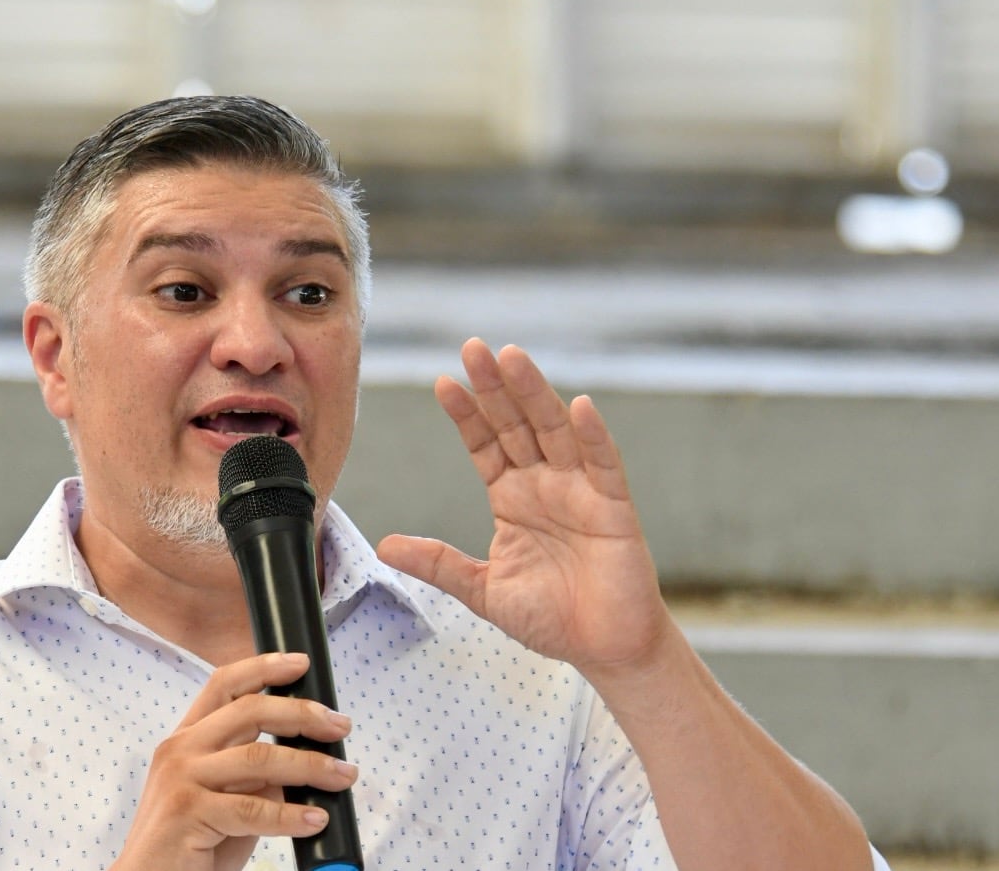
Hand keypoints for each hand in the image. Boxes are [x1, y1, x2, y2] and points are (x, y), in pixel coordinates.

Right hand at [112, 652, 358, 870]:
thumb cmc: (189, 847)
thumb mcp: (226, 799)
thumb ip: (254, 776)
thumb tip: (304, 760)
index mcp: (186, 739)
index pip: (224, 685)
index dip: (263, 667)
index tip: (300, 664)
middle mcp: (180, 750)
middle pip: (250, 711)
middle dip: (303, 714)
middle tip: (339, 727)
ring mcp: (181, 779)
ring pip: (260, 757)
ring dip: (310, 765)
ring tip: (342, 776)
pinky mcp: (187, 812)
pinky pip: (253, 809)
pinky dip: (291, 816)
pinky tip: (314, 820)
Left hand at [378, 338, 675, 675]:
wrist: (603, 649)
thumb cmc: (551, 618)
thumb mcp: (482, 590)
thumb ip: (439, 563)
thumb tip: (384, 545)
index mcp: (512, 498)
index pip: (485, 444)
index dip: (466, 414)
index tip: (443, 383)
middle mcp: (544, 485)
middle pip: (516, 424)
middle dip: (495, 388)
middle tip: (474, 348)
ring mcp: (580, 491)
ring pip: (554, 431)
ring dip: (535, 393)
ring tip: (512, 357)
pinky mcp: (613, 508)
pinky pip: (603, 464)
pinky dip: (593, 435)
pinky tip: (579, 406)